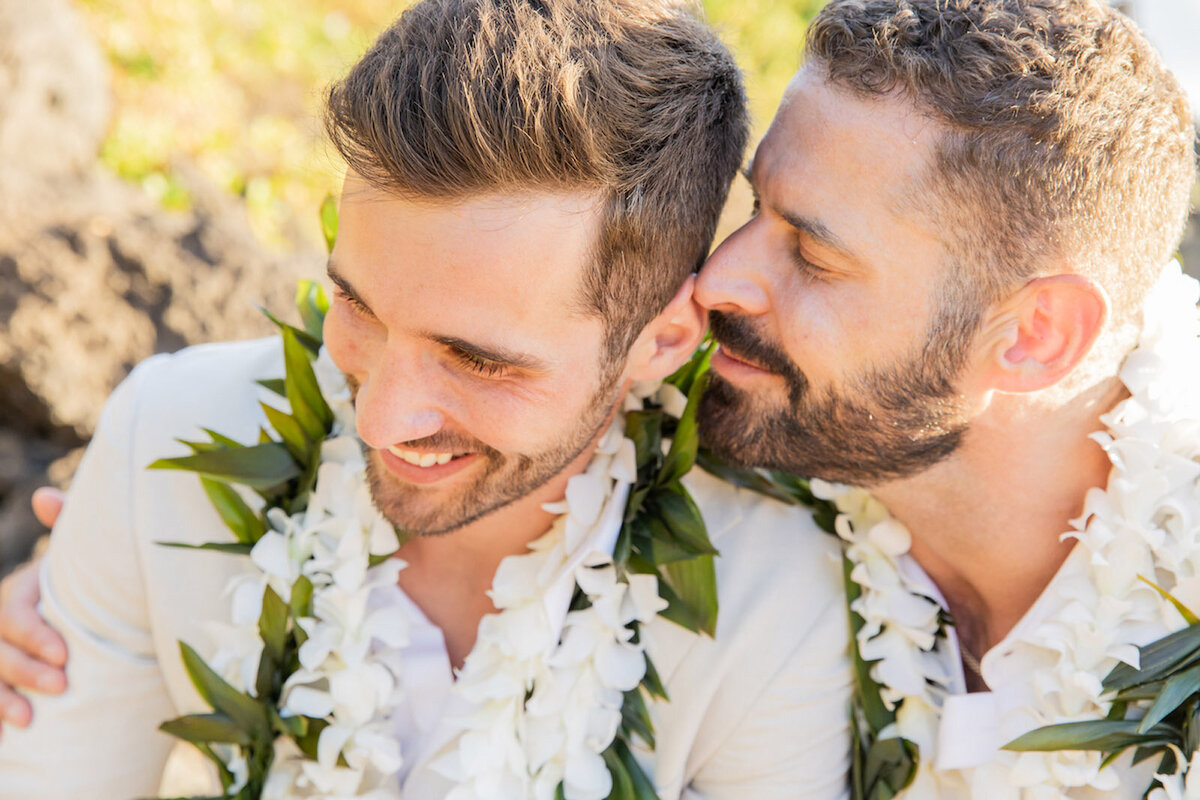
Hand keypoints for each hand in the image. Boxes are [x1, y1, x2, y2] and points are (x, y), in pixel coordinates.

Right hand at [0, 488, 67, 738]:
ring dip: (2, 699)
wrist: (87, 619)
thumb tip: (45, 495)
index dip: (34, 634)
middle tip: (61, 685)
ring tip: (31, 720)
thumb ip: (70, 527)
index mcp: (22, 592)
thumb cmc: (90, 587)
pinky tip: (10, 738)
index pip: (14, 612)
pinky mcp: (3, 680)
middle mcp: (2, 621)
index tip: (66, 654)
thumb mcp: (82, 560)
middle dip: (24, 669)